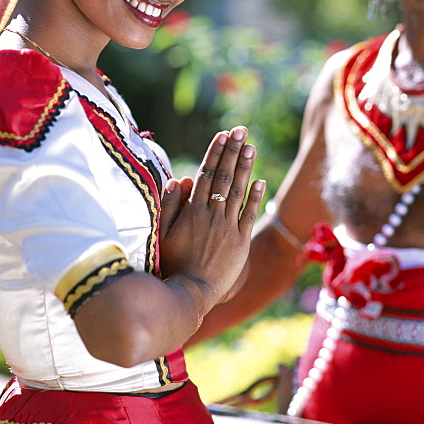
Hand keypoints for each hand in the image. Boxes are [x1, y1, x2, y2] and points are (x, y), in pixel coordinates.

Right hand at [159, 126, 264, 308]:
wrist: (190, 293)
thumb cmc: (171, 264)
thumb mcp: (162, 233)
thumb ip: (170, 206)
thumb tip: (178, 179)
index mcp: (193, 210)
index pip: (206, 174)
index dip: (216, 153)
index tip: (223, 134)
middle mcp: (212, 215)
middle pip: (224, 177)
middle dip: (233, 151)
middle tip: (241, 130)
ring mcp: (228, 228)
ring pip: (238, 191)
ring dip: (245, 167)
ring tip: (251, 147)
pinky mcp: (240, 243)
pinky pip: (249, 215)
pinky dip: (255, 197)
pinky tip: (261, 180)